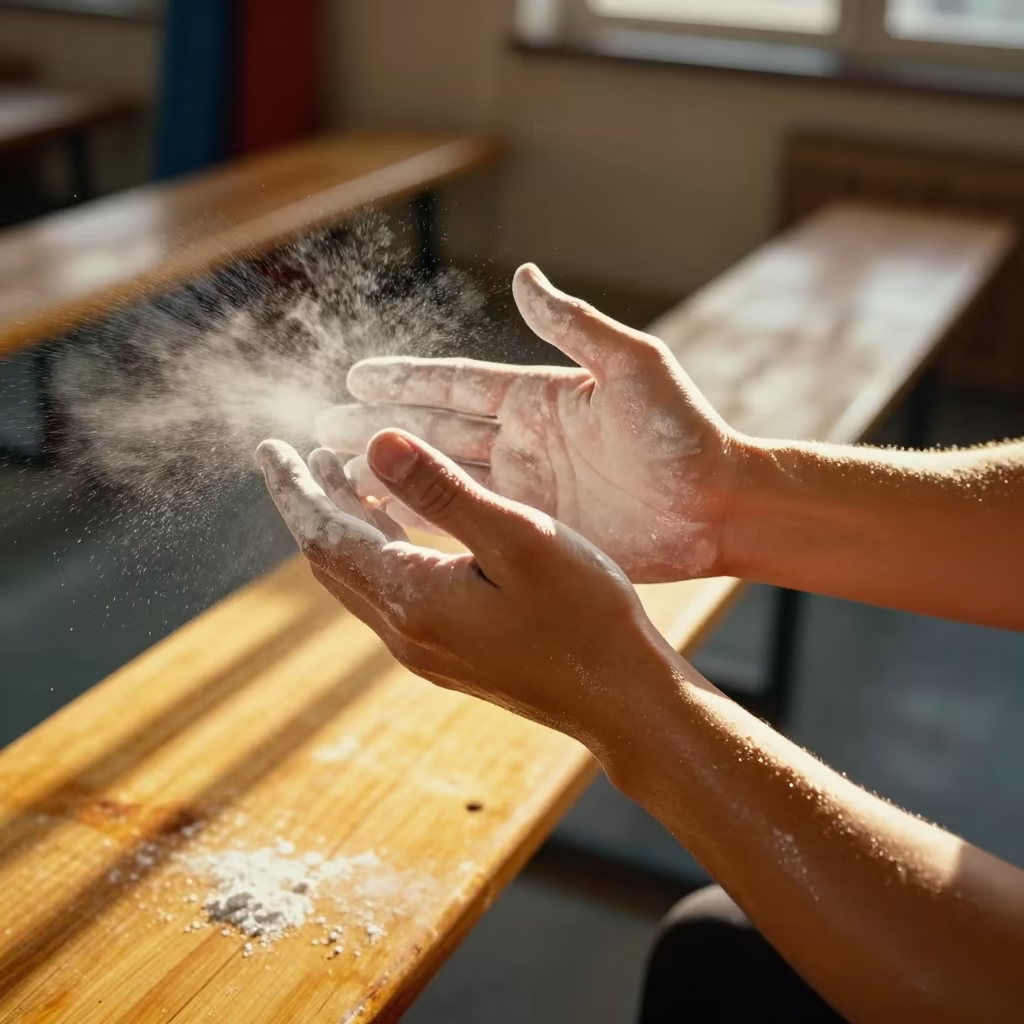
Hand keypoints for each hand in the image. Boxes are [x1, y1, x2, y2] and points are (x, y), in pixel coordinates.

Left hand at [257, 430, 672, 753]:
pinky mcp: (451, 656)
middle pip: (332, 560)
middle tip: (300, 454)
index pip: (324, 535)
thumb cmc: (583, 615)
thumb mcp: (516, 539)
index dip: (293, 487)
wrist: (621, 700)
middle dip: (311, 503)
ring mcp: (427, 650)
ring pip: (362, 578)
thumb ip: (442, 493)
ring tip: (344, 477)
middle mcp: (406, 633)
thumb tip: (374, 443)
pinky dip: (380, 551)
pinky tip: (401, 528)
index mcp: (413, 600)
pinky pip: (392, 594)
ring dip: (346, 526)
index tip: (270, 447)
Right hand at [315, 265, 740, 583]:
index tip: (354, 376)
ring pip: (439, 479)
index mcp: (537, 398)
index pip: (454, 384)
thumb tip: (523, 276)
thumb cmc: (682, 431)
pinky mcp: (534, 531)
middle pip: (432, 433)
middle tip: (320, 429)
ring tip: (335, 474)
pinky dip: (425, 521)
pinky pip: (467, 523)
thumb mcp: (631, 365)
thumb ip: (573, 325)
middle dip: (377, 430)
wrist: (717, 505)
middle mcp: (521, 442)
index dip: (404, 381)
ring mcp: (525, 489)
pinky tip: (386, 521)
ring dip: (389, 475)